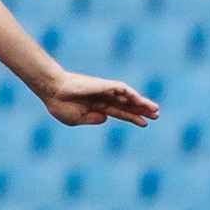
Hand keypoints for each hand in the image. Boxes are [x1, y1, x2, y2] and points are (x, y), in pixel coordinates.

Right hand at [42, 71, 159, 128]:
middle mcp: (104, 98)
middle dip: (142, 110)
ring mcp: (105, 91)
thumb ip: (92, 119)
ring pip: (128, 97)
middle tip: (157, 115)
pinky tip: (141, 101)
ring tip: (155, 109)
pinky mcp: (104, 85)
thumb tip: (106, 118)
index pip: (120, 112)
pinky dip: (132, 94)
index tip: (145, 124)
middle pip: (127, 105)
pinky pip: (121, 89)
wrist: (52, 92)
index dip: (132, 118)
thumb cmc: (60, 105)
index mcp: (97, 107)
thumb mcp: (77, 119)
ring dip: (141, 103)